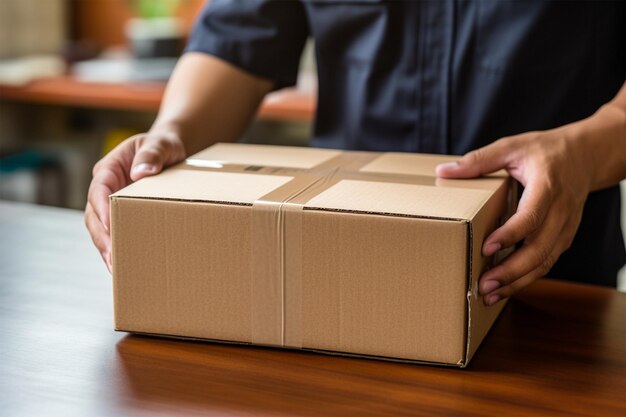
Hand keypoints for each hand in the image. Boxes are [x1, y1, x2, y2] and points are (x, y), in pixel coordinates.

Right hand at [85, 131, 185, 271]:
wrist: (170, 151)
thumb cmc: (164, 144)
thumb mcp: (161, 143)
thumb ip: (153, 153)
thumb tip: (141, 171)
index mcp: (110, 168)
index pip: (99, 189)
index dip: (100, 208)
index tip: (108, 225)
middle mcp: (105, 187)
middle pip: (94, 214)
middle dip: (101, 237)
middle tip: (112, 257)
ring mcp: (111, 203)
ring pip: (100, 228)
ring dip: (106, 248)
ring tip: (115, 268)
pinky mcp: (122, 214)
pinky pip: (114, 233)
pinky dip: (117, 248)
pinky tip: (124, 265)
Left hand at [435, 124, 593, 305]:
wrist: (586, 156)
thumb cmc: (545, 151)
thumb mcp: (511, 147)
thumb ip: (479, 160)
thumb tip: (444, 170)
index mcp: (548, 186)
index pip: (531, 216)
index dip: (510, 235)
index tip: (486, 248)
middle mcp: (561, 211)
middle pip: (540, 248)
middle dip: (511, 271)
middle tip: (483, 285)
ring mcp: (566, 227)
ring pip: (545, 261)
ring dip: (518, 281)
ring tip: (490, 294)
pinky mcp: (564, 237)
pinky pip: (547, 261)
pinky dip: (527, 277)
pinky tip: (505, 287)